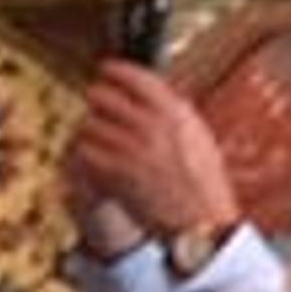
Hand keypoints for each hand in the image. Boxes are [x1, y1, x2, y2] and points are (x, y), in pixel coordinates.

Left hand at [70, 59, 239, 249]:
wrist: (201, 221)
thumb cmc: (204, 180)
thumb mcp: (197, 133)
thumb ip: (174, 110)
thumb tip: (150, 91)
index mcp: (175, 112)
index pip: (135, 76)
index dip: (115, 70)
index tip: (106, 70)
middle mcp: (152, 125)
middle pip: (105, 96)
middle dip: (98, 99)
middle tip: (96, 104)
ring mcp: (132, 149)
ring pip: (91, 124)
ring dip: (90, 128)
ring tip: (95, 134)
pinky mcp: (117, 174)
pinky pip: (87, 151)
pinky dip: (87, 151)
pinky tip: (93, 156)